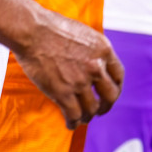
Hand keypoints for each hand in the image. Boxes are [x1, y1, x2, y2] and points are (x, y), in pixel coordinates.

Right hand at [15, 8, 122, 128]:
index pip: (118, 75)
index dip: (116, 87)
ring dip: (88, 116)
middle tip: (100, 110)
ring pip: (92, 109)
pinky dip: (73, 122)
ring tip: (82, 118)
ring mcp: (80, 81)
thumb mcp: (85, 34)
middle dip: (106, 106)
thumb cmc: (53, 28)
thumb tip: (96, 65)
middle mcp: (97, 67)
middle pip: (111, 95)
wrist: (33, 31)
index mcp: (104, 50)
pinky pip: (73, 115)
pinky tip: (70, 124)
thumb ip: (93, 51)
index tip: (110, 93)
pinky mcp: (63, 93)